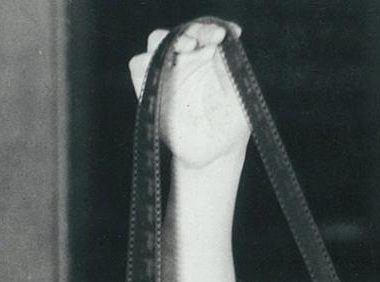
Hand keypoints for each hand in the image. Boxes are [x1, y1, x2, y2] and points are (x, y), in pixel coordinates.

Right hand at [127, 21, 250, 168]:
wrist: (215, 153)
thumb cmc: (231, 125)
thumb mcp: (240, 99)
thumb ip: (233, 73)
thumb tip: (228, 45)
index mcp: (210, 58)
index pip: (206, 33)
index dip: (213, 29)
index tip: (226, 33)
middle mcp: (187, 60)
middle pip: (183, 32)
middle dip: (195, 31)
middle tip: (210, 38)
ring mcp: (167, 72)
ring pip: (158, 41)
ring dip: (171, 39)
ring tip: (190, 47)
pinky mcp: (150, 87)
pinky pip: (139, 65)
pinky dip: (147, 60)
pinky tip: (163, 64)